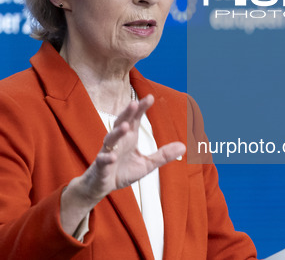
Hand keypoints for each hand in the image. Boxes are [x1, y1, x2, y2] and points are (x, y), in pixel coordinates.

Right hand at [60, 95, 185, 234]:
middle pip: (122, 123)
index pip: (135, 119)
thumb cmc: (123, 171)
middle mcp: (118, 141)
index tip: (150, 97)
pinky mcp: (101, 166)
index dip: (141, 108)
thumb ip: (163, 155)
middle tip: (134, 103)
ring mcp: (108, 152)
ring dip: (117, 132)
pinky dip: (107, 157)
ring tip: (125, 127)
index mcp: (129, 137)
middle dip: (127, 113)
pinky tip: (112, 156)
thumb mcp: (147, 164)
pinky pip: (103, 160)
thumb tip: (184, 147)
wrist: (102, 186)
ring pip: (110, 139)